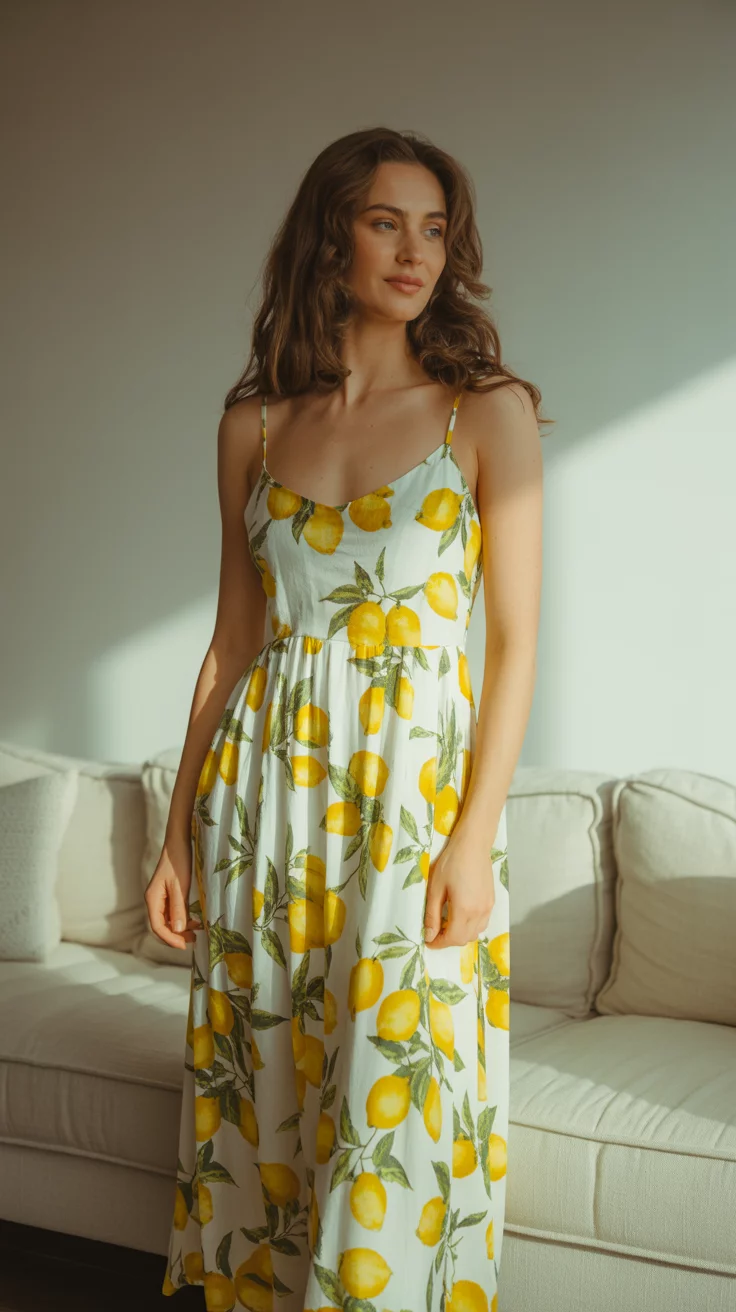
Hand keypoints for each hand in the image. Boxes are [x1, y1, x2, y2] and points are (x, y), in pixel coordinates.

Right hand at [144, 833, 201, 949]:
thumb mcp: (180, 886)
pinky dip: (182, 919)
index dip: (170, 939)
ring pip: (168, 921)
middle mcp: (154, 900)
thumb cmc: (178, 861)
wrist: (179, 842)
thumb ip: (179, 908)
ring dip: (180, 929)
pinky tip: (194, 921)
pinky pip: (173, 912)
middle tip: (193, 940)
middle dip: (176, 936)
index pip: (157, 927)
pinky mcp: (168, 894)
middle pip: (161, 926)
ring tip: (196, 931)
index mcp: (152, 899)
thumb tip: (178, 930)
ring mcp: (160, 898)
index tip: (184, 945)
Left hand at [423, 824, 495, 949]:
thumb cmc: (450, 863)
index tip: (428, 941)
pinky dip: (471, 926)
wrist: (473, 845)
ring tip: (447, 923)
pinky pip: (483, 923)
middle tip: (435, 931)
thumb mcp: (435, 889)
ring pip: (475, 933)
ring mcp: (488, 907)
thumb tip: (429, 935)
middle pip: (465, 939)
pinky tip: (461, 915)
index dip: (439, 943)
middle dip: (448, 940)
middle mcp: (479, 912)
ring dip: (461, 934)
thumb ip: (432, 915)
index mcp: (464, 910)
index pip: (452, 938)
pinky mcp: (492, 901)